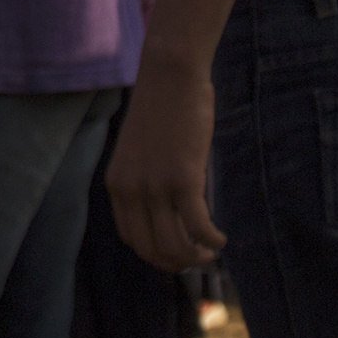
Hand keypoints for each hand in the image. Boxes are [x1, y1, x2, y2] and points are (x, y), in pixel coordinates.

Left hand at [106, 56, 225, 268]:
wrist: (170, 75)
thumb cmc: (162, 108)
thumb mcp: (141, 152)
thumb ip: (147, 182)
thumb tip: (171, 214)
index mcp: (117, 184)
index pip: (131, 239)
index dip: (156, 254)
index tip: (177, 253)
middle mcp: (130, 191)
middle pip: (151, 250)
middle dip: (177, 263)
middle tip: (198, 259)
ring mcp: (155, 187)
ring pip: (175, 246)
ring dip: (195, 258)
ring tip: (210, 252)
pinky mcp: (183, 180)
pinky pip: (198, 228)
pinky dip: (212, 241)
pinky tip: (221, 239)